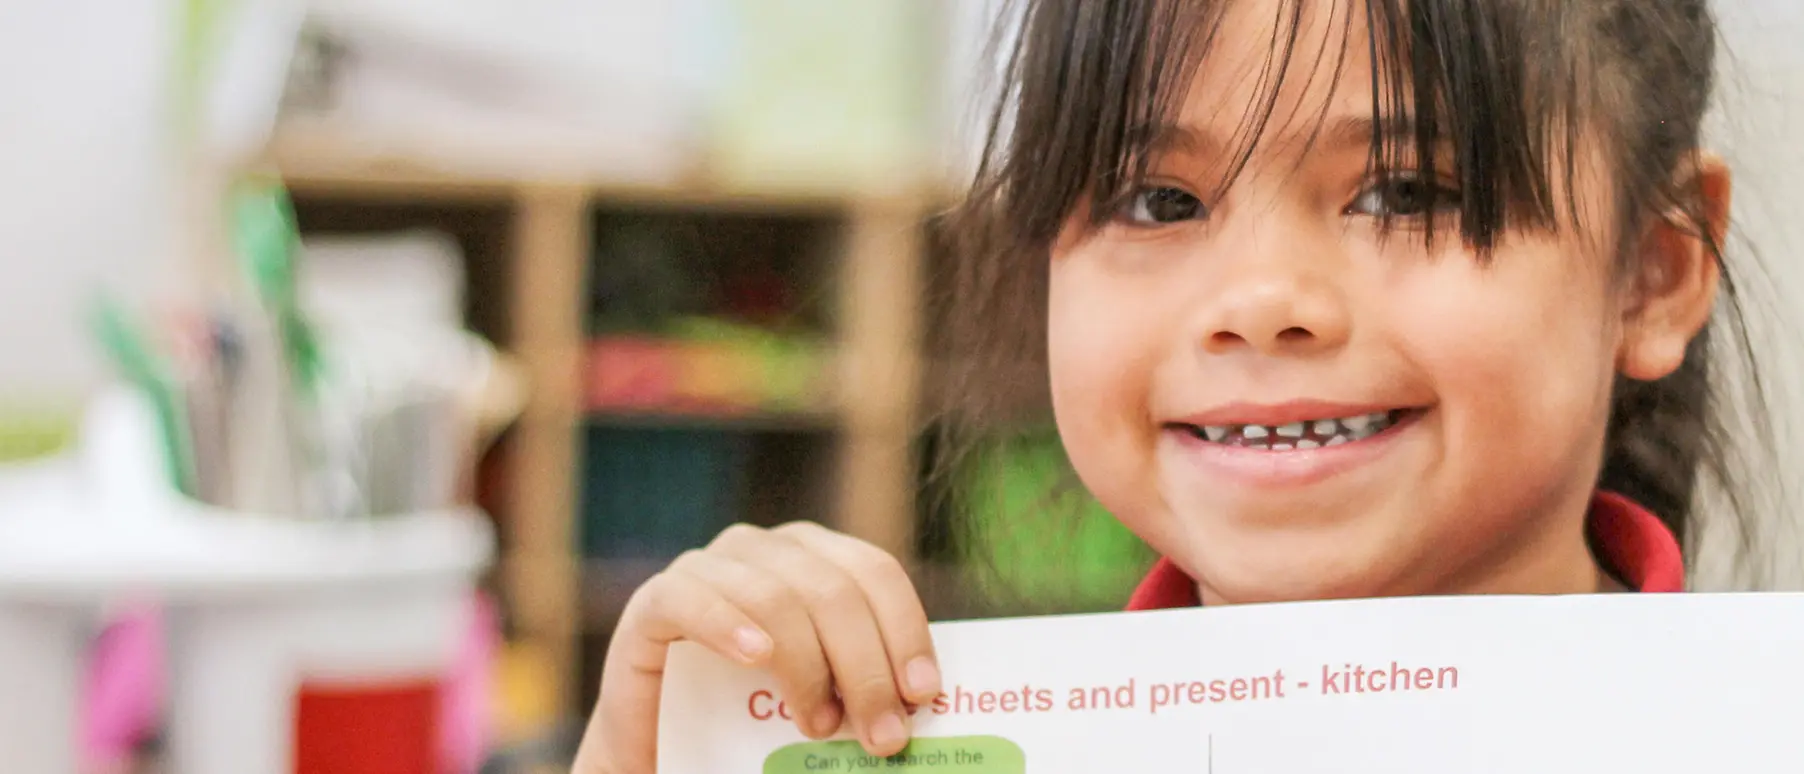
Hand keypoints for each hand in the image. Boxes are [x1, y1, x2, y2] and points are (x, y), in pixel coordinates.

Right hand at [572, 521, 942, 772]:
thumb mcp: (819, 690)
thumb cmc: (751, 714)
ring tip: (822, 724)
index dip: (904, 628)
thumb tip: (921, 706)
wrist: (666, 738)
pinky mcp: (655, 600)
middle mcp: (763, 549)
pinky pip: (691, 600)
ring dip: (808, 667)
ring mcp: (707, 567)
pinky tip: (754, 657)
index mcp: (813, 557)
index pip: (873, 571)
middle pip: (832, 590)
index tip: (922, 693)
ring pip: (775, 598)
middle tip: (882, 734)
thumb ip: (858, 682)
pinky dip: (726, 626)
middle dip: (865, 666)